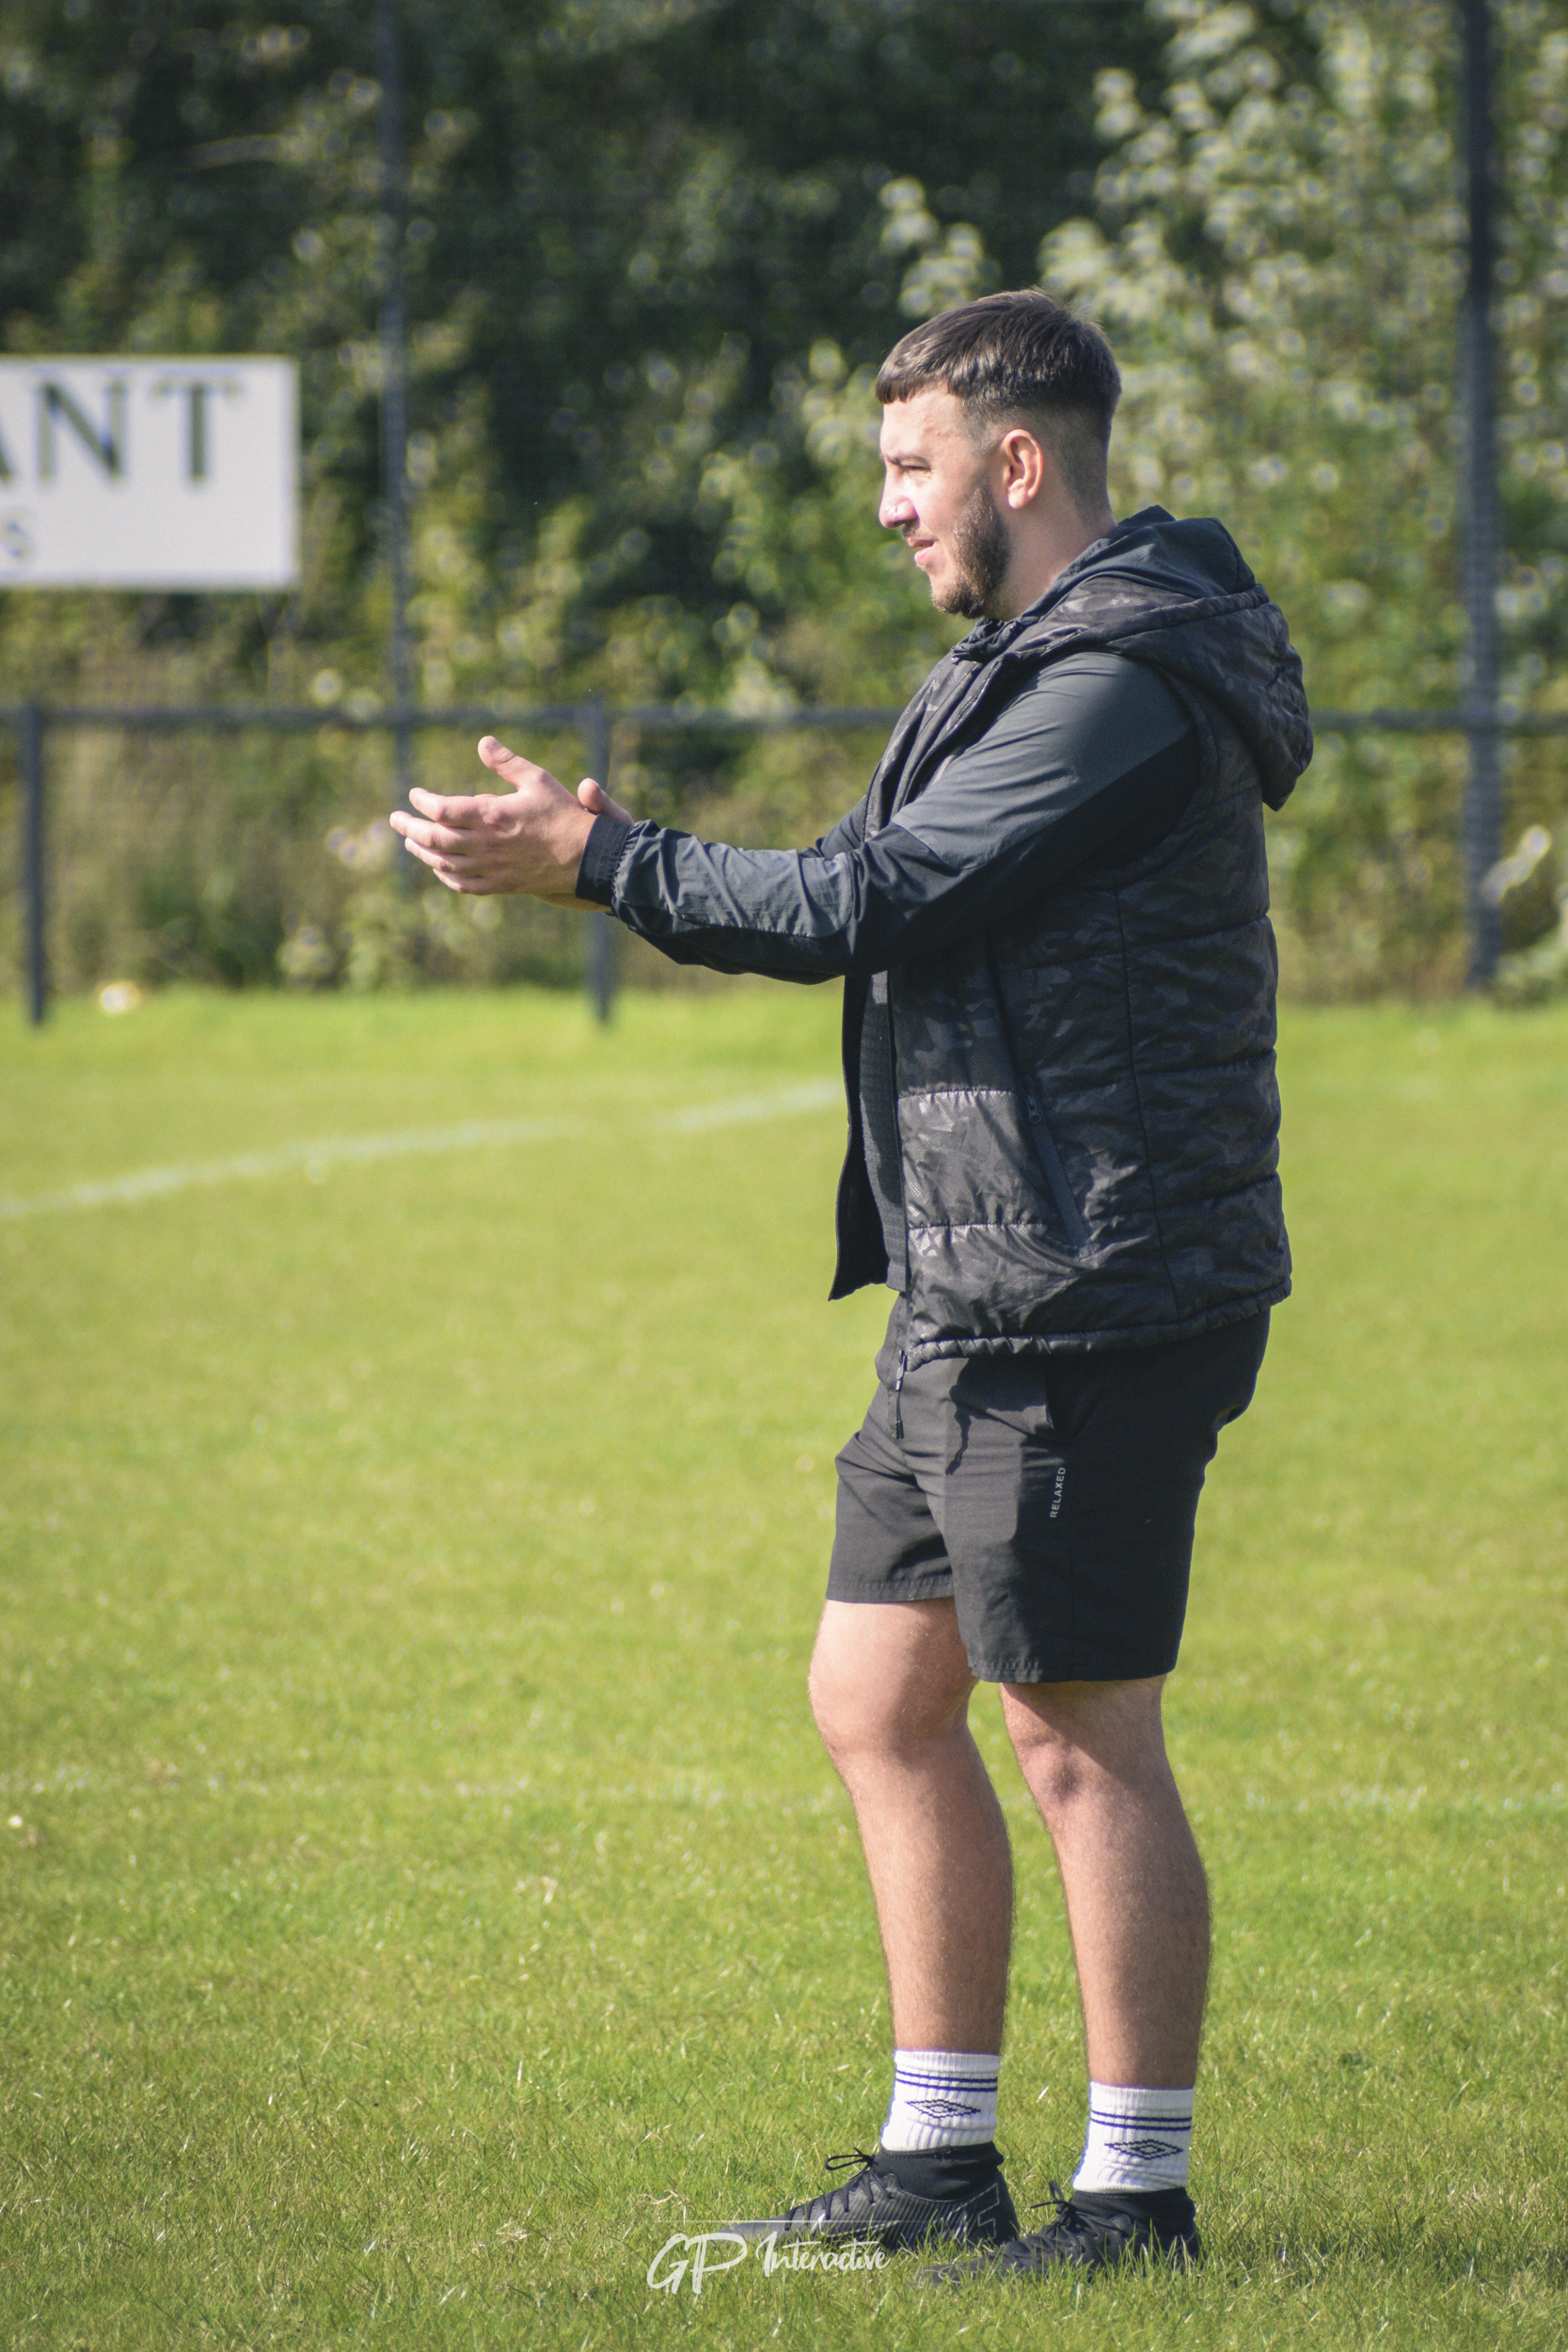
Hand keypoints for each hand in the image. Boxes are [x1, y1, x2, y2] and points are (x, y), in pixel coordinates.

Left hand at [389, 737, 621, 899]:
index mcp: (491, 815)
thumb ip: (506, 763)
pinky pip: (464, 884)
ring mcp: (491, 867)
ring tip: (410, 841)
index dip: (423, 802)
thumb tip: (483, 742)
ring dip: (422, 852)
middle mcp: (485, 844)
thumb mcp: (537, 780)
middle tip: (395, 819)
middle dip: (410, 828)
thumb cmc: (562, 815)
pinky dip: (445, 876)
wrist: (586, 858)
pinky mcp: (501, 885)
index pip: (441, 809)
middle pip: (434, 839)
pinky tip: (440, 868)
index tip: (416, 794)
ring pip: (444, 863)